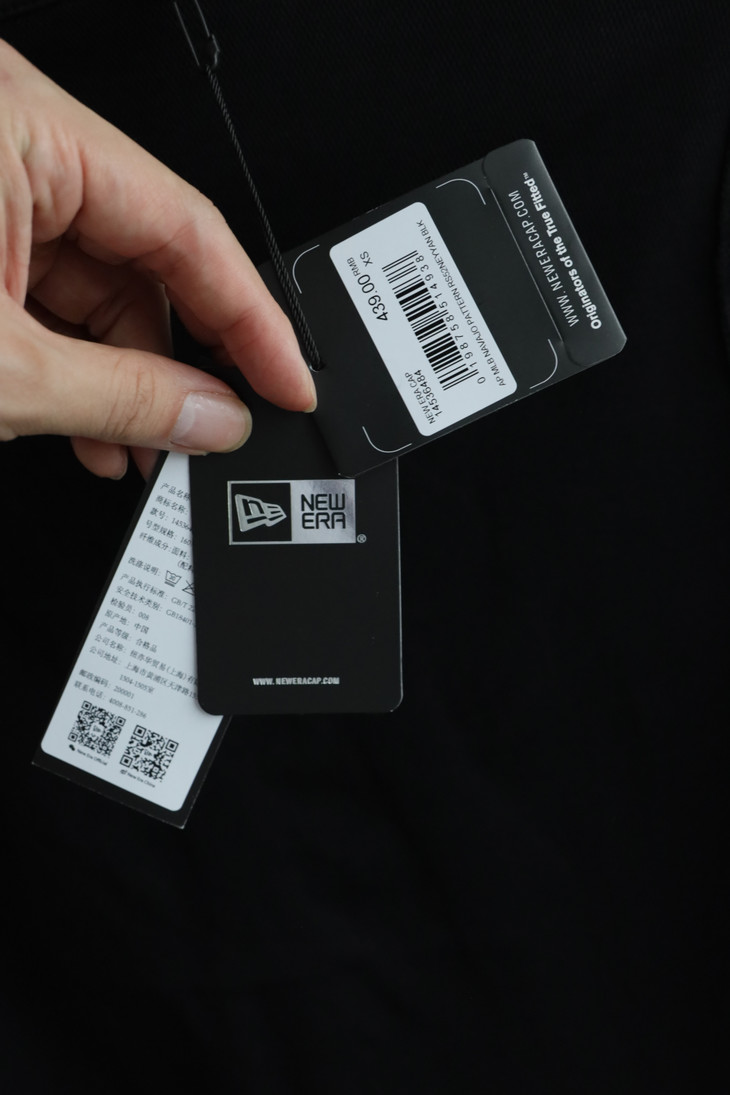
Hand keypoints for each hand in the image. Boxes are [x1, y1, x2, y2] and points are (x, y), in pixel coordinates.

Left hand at [0, 40, 315, 477]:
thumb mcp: (3, 369)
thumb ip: (125, 397)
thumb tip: (214, 416)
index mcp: (18, 125)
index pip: (185, 227)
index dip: (251, 321)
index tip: (288, 380)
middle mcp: (8, 135)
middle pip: (147, 256)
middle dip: (177, 363)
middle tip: (211, 425)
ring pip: (98, 283)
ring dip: (124, 377)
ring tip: (139, 444)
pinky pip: (49, 290)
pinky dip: (74, 362)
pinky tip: (91, 423)